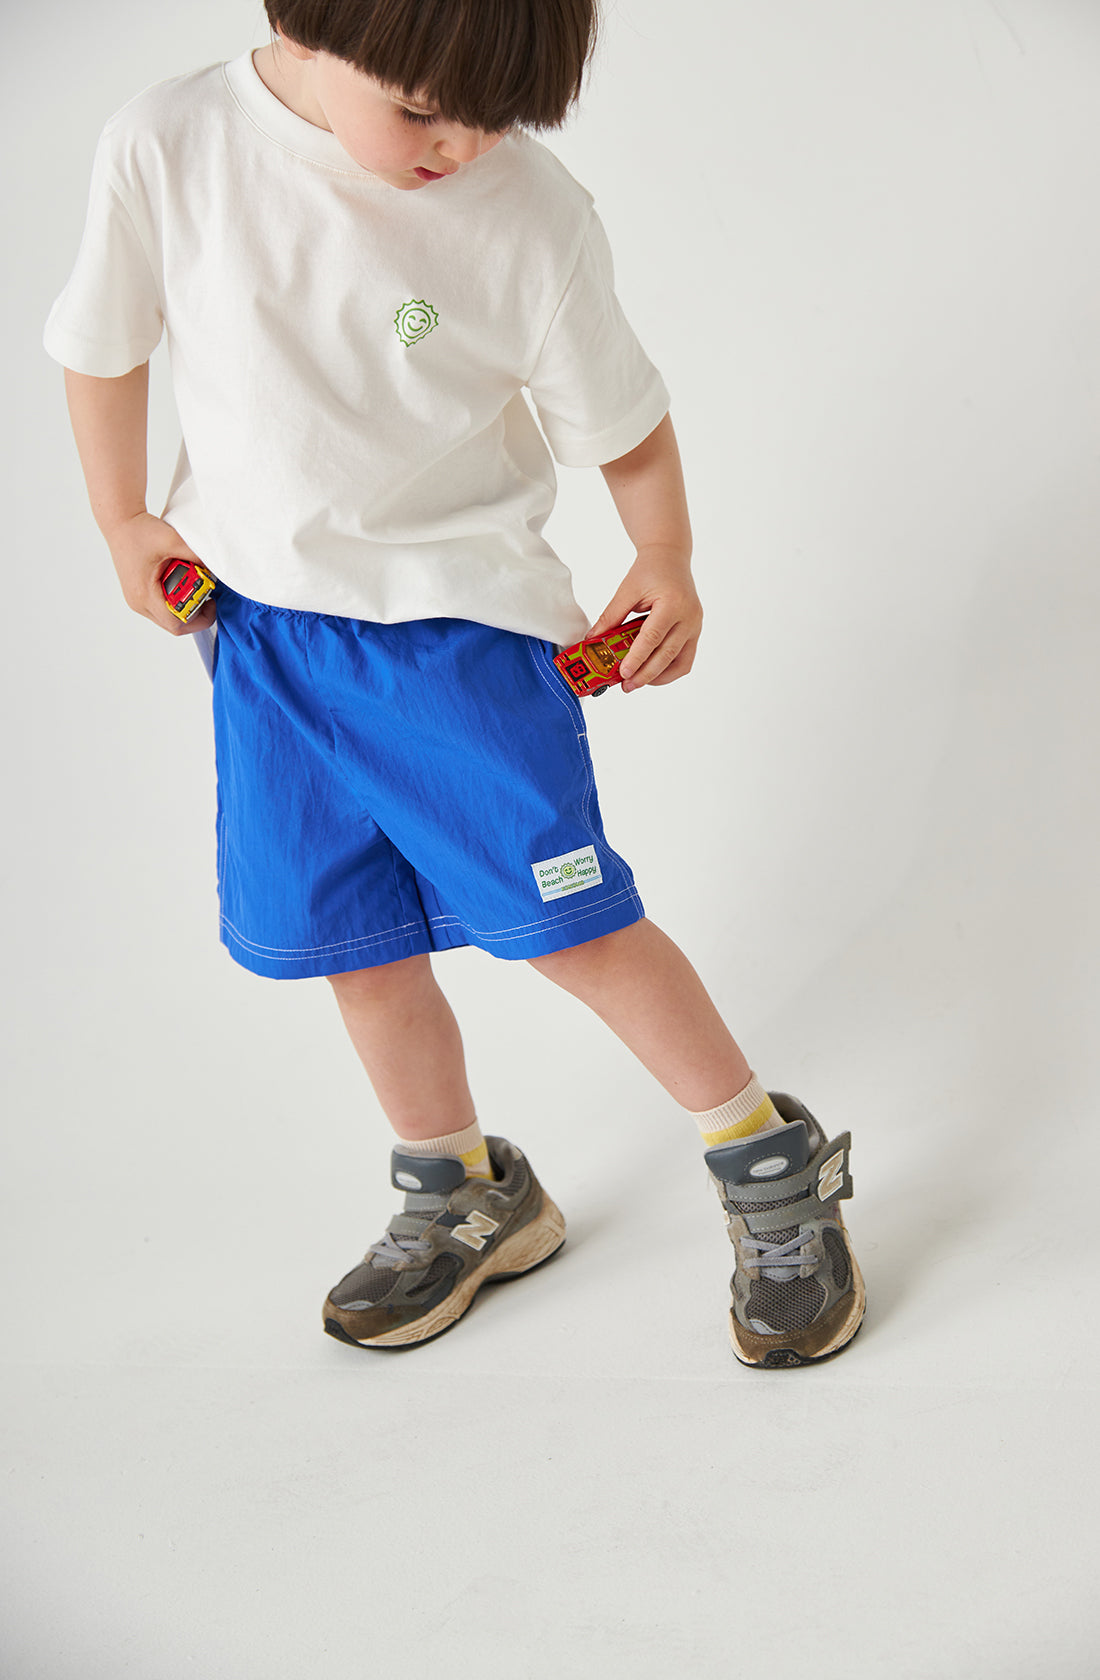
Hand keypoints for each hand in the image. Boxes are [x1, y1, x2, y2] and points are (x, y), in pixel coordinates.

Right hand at [105, 512, 215, 635]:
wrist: (120, 522)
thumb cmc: (139, 531)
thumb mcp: (172, 540)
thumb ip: (196, 555)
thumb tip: (214, 568)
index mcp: (144, 594)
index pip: (175, 624)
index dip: (199, 619)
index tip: (211, 603)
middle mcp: (138, 602)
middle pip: (172, 625)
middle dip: (194, 615)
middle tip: (207, 598)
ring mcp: (136, 600)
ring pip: (166, 618)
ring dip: (184, 609)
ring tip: (197, 591)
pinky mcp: (137, 594)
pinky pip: (160, 608)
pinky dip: (174, 602)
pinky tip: (183, 586)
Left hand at [587, 547, 702, 690]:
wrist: (670, 558)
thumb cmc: (649, 572)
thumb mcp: (626, 591)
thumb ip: (610, 616)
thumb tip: (592, 640)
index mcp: (672, 603)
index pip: (652, 638)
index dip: (637, 658)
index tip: (623, 673)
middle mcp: (689, 616)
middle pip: (667, 655)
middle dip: (646, 674)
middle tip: (626, 685)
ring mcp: (695, 626)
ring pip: (680, 662)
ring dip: (659, 677)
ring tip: (638, 682)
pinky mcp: (695, 631)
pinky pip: (685, 659)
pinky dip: (669, 670)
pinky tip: (652, 674)